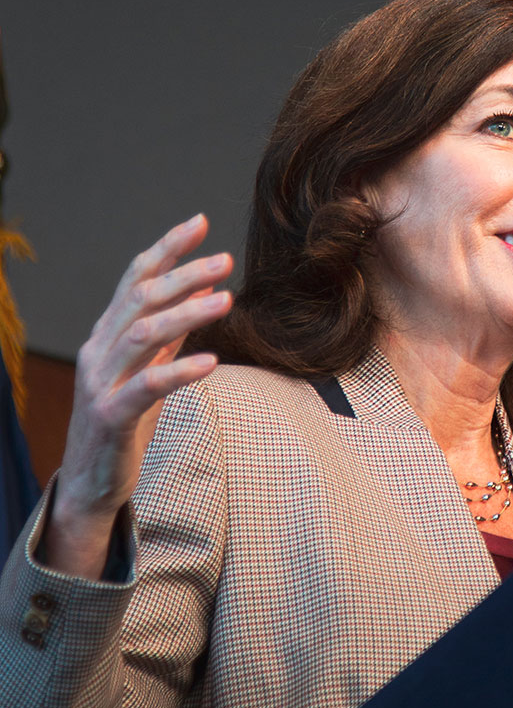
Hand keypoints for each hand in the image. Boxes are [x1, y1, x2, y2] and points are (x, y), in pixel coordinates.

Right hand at [46, 214, 232, 577]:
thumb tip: (197, 300)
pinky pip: (147, 387)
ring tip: (226, 300)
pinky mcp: (111, 417)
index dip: (167, 249)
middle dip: (183, 275)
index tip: (201, 222)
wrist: (91, 485)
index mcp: (106, 335)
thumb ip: (166, 339)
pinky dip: (179, 370)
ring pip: (143, 335)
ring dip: (187, 313)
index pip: (135, 279)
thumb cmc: (122, 426)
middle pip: (140, 298)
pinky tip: (211, 361)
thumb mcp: (146, 374)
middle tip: (224, 261)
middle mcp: (98, 351)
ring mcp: (101, 383)